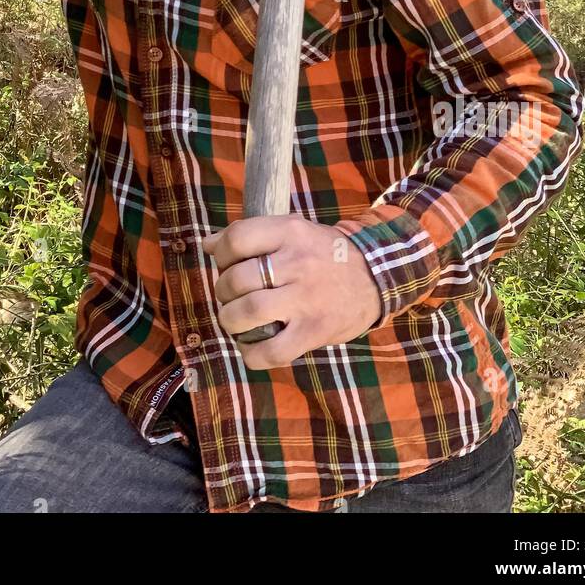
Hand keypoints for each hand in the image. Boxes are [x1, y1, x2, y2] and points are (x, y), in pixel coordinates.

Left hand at [201, 214, 382, 370]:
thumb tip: (208, 245)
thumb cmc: (324, 254)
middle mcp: (297, 263)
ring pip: (247, 312)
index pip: (237, 238)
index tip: (224, 263)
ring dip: (230, 320)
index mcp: (291, 232)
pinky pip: (271, 351)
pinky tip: (251, 346)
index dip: (220, 254)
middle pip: (237, 279)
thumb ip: (254, 234)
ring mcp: (306, 299)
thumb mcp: (295, 230)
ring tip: (234, 319)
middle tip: (229, 295)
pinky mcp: (314, 331)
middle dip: (222, 291)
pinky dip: (252, 354)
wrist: (376, 278)